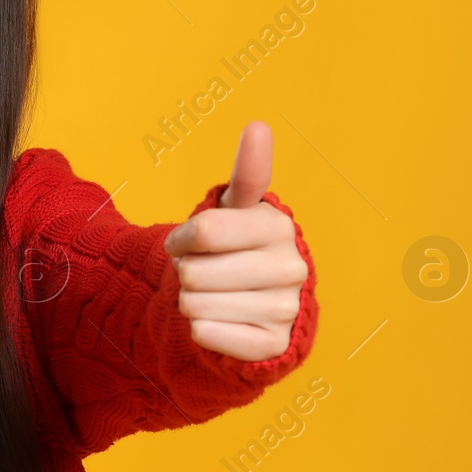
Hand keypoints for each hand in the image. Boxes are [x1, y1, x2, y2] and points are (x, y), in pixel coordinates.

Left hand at [163, 121, 305, 361]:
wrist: (252, 302)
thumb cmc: (235, 247)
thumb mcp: (235, 209)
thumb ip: (247, 171)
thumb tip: (259, 126)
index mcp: (276, 226)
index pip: (204, 230)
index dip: (181, 240)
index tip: (186, 242)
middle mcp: (290, 267)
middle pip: (193, 272)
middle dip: (186, 271)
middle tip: (205, 271)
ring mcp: (284, 308)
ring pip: (195, 305)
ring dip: (190, 301)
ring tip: (215, 294)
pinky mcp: (272, 345)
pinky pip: (206, 334)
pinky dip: (200, 328)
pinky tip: (222, 320)